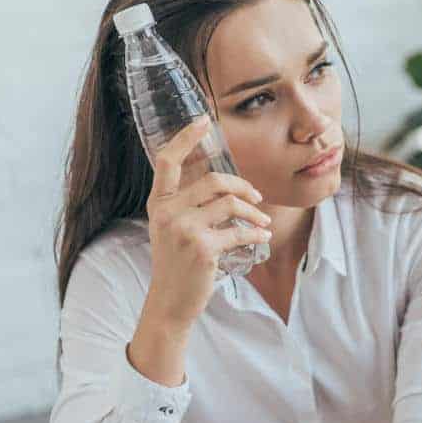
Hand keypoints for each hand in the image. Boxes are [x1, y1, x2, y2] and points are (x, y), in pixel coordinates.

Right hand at [143, 117, 272, 331]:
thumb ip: (187, 204)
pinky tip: (263, 236)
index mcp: (158, 203)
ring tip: (263, 222)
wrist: (170, 302)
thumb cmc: (176, 264)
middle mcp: (168, 213)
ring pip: (230, 203)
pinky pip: (239, 231)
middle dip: (243, 186)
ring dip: (254, 213)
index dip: (186, 137)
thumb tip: (224, 182)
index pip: (167, 160)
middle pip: (214, 181)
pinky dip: (256, 233)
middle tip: (256, 197)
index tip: (203, 120)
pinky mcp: (203, 248)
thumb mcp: (171, 229)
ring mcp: (184, 230)